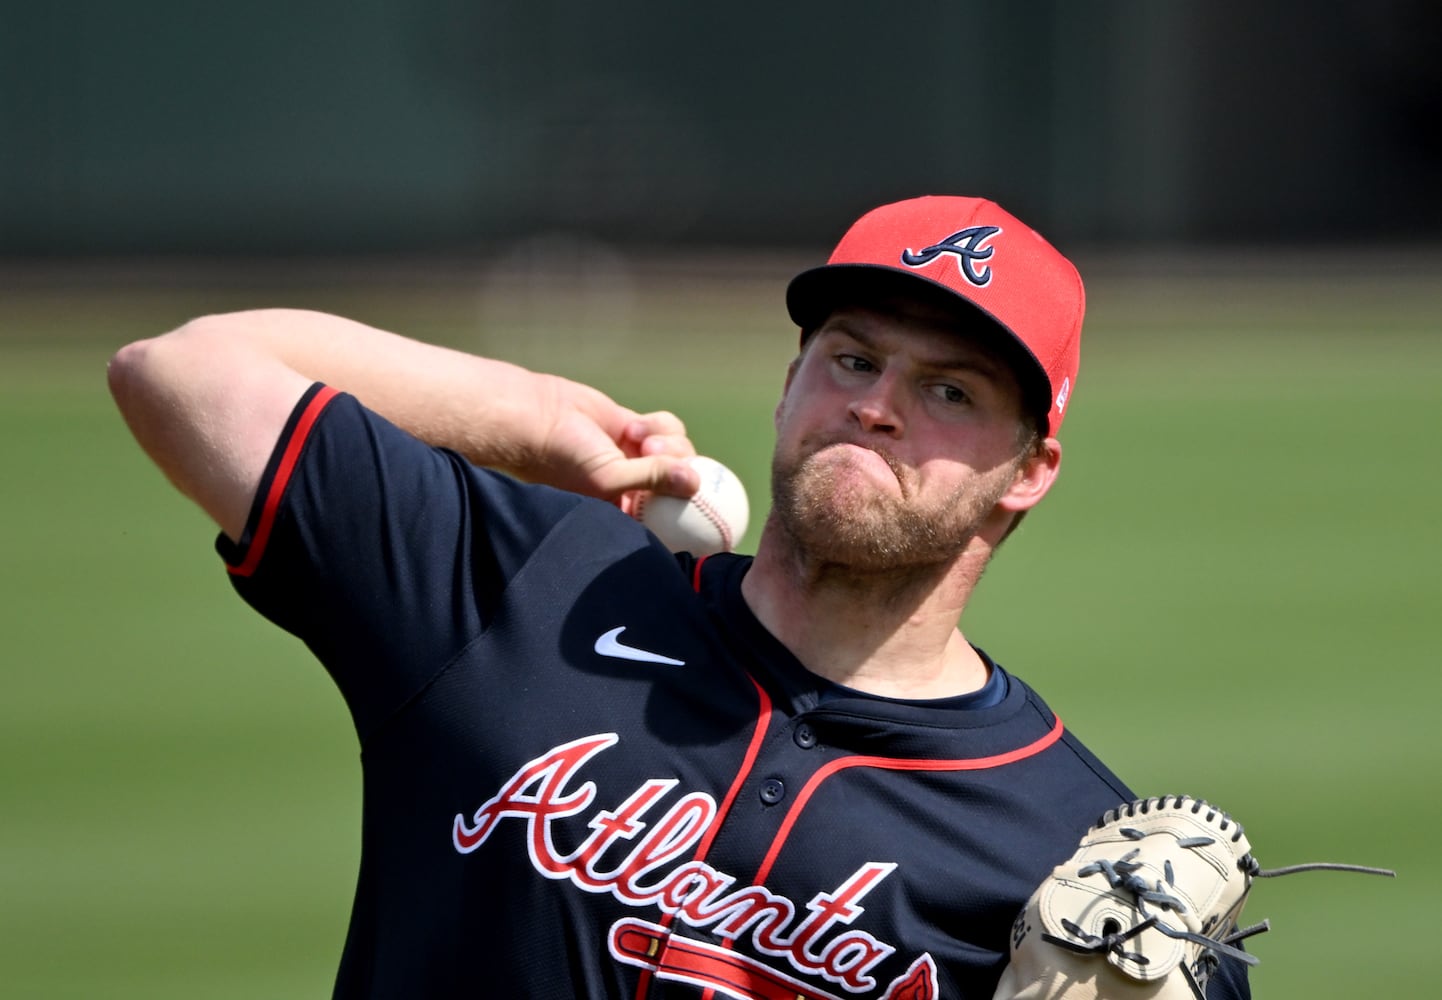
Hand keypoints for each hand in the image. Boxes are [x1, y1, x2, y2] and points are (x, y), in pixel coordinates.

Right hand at [526, 374, 699, 507]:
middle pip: (686, 482)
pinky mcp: (638, 431)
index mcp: (629, 514)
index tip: (711, 508)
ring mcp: (640, 458)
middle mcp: (638, 490)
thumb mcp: (608, 479)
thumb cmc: (564, 459)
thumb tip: (695, 483)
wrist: (538, 418)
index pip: (673, 521)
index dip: (696, 514)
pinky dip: (658, 425)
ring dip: (668, 443)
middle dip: (678, 465)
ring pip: (680, 452)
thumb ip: (653, 479)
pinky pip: (668, 428)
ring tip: (640, 439)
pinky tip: (633, 426)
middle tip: (652, 452)